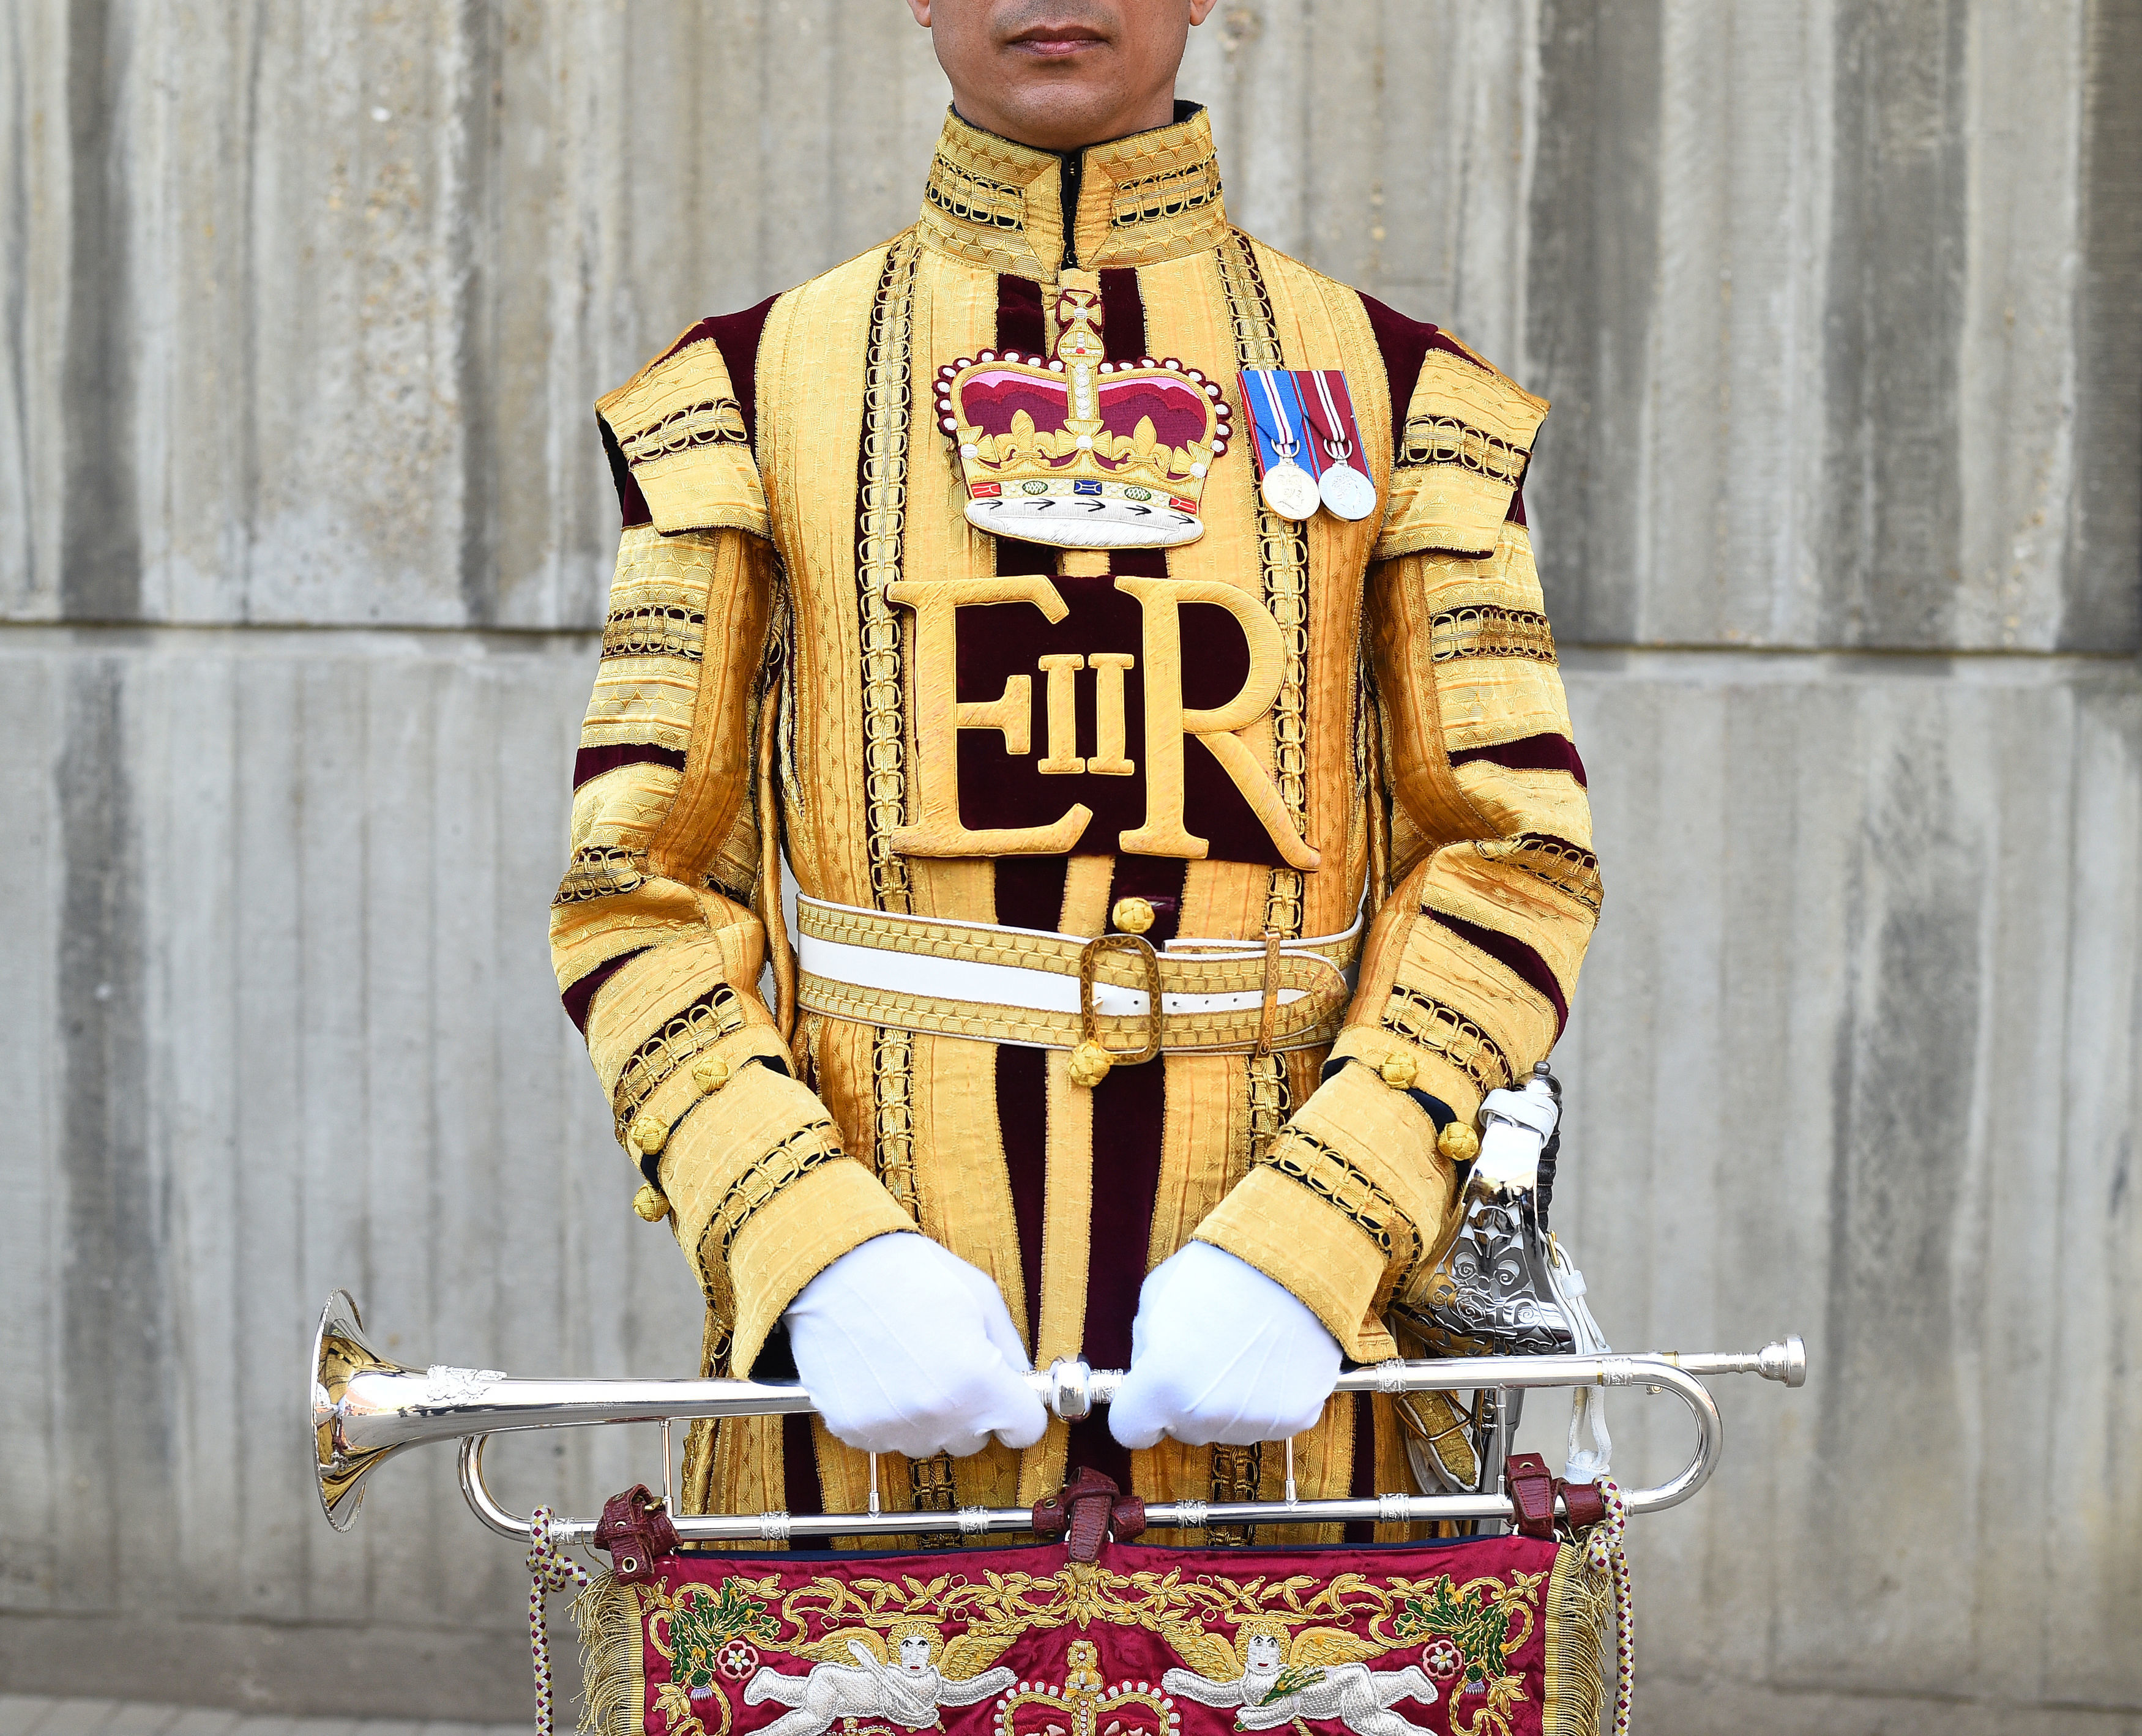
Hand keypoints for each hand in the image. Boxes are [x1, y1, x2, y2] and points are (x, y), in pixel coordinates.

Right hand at [783, 1233, 1047, 1457]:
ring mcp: (892, 1426)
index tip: (1009, 1398)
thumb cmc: (912, 1274)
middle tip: (949, 1366)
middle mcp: (938, 1415)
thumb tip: (1021, 1383)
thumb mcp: (981, 1297)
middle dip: (972, 1411)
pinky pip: (888, 1438)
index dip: (1021, 1411)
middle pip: (974, 1441)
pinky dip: (890, 1416)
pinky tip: (881, 1375)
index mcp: (978, 1381)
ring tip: (910, 1365)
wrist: (835, 1268)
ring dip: (929, 1416)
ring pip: (930, 1442)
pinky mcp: (853, 1429)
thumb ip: (1010, 1349)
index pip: (1025, 1431)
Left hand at [1107, 1242, 1340, 1448]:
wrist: (1298, 1265)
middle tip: (1207, 1353)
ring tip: (1244, 1350)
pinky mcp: (1294, 1420)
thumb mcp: (1159, 1293)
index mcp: (1161, 1386)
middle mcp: (1204, 1416)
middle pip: (1183, 1428)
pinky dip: (1268, 1398)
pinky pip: (1268, 1419)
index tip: (1149, 1399)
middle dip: (1186, 1400)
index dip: (1138, 1411)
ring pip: (1226, 1425)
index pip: (1130, 1429)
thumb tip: (1149, 1367)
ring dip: (1227, 1399)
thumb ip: (1146, 1342)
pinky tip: (1272, 1361)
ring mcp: (1252, 1422)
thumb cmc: (1226, 1272)